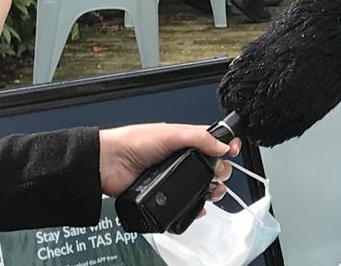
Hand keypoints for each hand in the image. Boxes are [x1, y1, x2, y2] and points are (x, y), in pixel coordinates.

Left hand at [98, 123, 240, 198]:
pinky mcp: (166, 195)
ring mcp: (175, 178)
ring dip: (212, 190)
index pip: (214, 142)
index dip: (226, 145)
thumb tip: (223, 145)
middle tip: (217, 173)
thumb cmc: (133, 142)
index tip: (233, 150)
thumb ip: (199, 138)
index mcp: (186, 140)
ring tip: (211, 191)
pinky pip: (186, 203)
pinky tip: (199, 206)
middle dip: (221, 171)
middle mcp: (182, 159)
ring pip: (202, 186)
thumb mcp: (171, 134)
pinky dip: (196, 207)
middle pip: (213, 166)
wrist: (108, 164)